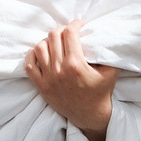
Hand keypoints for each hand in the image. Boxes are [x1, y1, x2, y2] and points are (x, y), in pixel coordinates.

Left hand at [25, 22, 117, 137]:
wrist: (89, 115)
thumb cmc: (101, 92)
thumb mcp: (111, 71)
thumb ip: (109, 53)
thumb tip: (106, 34)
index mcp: (76, 65)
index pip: (69, 33)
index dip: (75, 24)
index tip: (79, 25)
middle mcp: (60, 70)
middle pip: (54, 36)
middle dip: (62, 30)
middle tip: (68, 33)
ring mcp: (48, 78)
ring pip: (40, 47)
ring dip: (48, 41)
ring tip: (56, 43)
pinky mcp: (41, 86)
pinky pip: (29, 65)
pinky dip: (33, 55)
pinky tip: (41, 53)